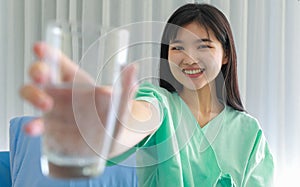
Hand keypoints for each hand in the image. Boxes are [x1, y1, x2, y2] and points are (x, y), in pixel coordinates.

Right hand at [20, 42, 136, 135]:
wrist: (108, 144)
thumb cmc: (112, 118)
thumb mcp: (121, 104)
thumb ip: (125, 88)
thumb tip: (133, 68)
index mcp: (76, 81)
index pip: (59, 62)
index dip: (48, 53)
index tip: (40, 48)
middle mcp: (60, 91)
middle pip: (41, 73)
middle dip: (38, 70)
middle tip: (44, 76)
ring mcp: (52, 109)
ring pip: (32, 94)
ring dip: (33, 95)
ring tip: (45, 105)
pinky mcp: (49, 128)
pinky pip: (36, 124)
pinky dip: (32, 125)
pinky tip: (33, 129)